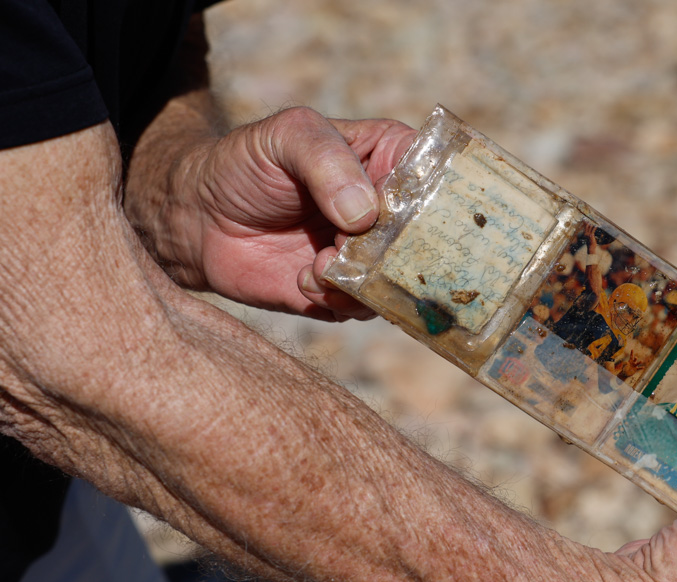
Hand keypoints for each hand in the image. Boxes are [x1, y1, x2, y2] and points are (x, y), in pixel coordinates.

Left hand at [160, 107, 415, 319]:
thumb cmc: (245, 163)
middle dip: (399, 253)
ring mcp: (370, 255)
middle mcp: (389, 212)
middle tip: (357, 248)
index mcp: (389, 161)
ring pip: (399, 281)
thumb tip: (364, 214)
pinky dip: (337, 300)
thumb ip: (326, 161)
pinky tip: (304, 279)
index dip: (436, 202)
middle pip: (427, 241)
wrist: (196, 217)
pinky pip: (363, 308)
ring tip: (319, 264)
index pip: (439, 181)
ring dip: (363, 280)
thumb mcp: (287, 137)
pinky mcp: (346, 293)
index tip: (407, 217)